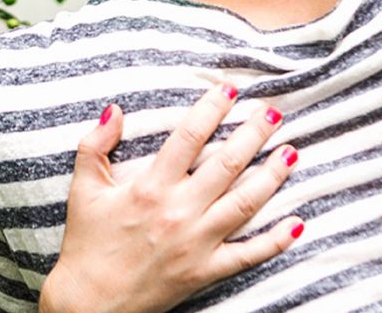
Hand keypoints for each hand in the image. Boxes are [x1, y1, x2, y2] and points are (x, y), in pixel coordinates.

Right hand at [39, 85, 303, 312]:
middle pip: (227, 164)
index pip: (189, 136)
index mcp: (149, 186)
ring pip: (245, 204)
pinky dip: (276, 240)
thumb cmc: (87, 244)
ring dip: (272, 176)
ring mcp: (196, 243)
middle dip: (254, 134)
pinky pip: (249, 255)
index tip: (230, 90)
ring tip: (291, 152)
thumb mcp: (84, 188)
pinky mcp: (205, 271)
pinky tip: (297, 221)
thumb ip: (95, 145)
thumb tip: (114, 109)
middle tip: (274, 112)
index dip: (212, 109)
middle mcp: (178, 211)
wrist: (89, 303)